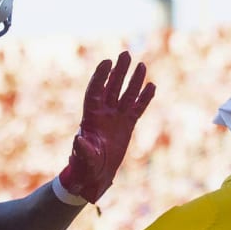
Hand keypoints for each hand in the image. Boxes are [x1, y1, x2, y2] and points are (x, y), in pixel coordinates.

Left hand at [57, 51, 155, 203]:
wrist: (94, 175)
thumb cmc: (85, 166)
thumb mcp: (84, 158)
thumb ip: (83, 149)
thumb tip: (79, 140)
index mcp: (91, 117)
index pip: (96, 91)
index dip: (101, 76)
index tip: (107, 62)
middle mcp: (103, 113)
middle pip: (112, 87)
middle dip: (118, 71)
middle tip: (125, 54)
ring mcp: (116, 118)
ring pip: (126, 95)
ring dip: (133, 80)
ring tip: (141, 65)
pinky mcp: (127, 125)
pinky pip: (137, 108)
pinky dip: (144, 98)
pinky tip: (151, 86)